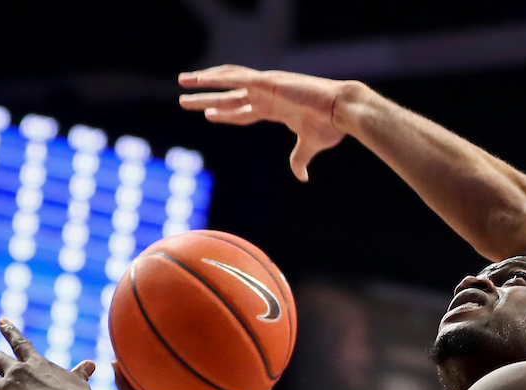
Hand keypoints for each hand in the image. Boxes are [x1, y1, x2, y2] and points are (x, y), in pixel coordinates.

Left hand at [179, 65, 359, 180]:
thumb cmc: (331, 126)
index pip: (244, 110)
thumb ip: (300, 159)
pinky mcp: (268, 82)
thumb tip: (301, 177)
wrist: (342, 111)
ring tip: (183, 82)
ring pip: (228, 84)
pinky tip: (201, 77)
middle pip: (230, 97)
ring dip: (204, 83)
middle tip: (184, 100)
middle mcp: (268, 95)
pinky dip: (218, 77)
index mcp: (276, 108)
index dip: (226, 113)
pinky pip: (238, 77)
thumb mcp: (310, 145)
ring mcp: (266, 86)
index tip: (208, 115)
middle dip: (206, 99)